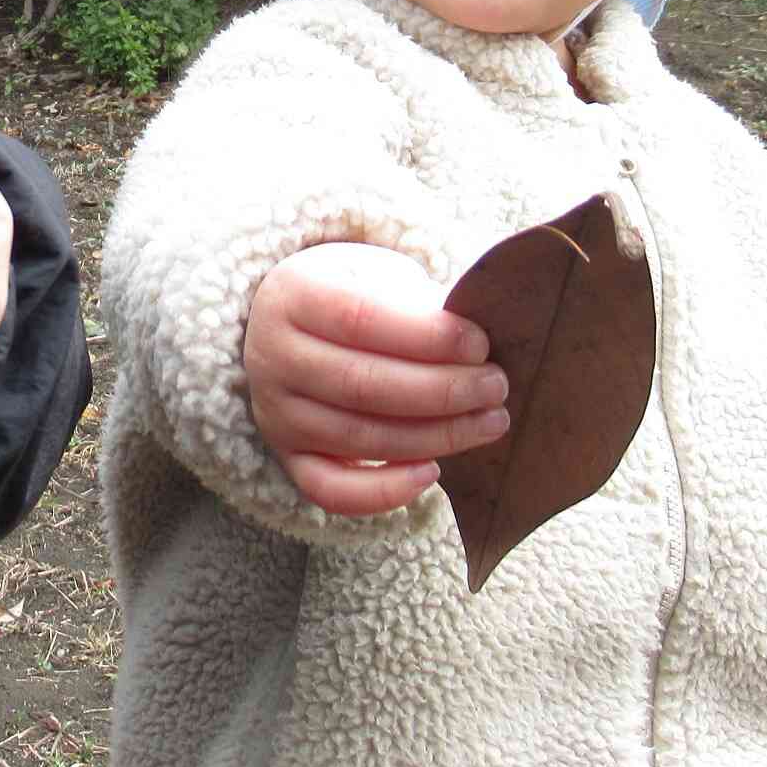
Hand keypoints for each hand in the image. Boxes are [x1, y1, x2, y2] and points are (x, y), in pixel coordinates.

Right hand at [244, 242, 510, 516]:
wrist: (295, 323)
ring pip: (361, 439)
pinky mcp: (287, 457)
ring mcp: (276, 413)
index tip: (480, 344)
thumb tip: (478, 350)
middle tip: (495, 386)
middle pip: (363, 385)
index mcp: (292, 296)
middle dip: (444, 391)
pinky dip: (384, 491)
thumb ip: (417, 303)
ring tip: (489, 421)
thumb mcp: (377, 274)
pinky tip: (432, 472)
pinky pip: (332, 490)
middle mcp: (272, 357)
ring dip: (437, 437)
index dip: (427, 336)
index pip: (360, 319)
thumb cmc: (354, 293)